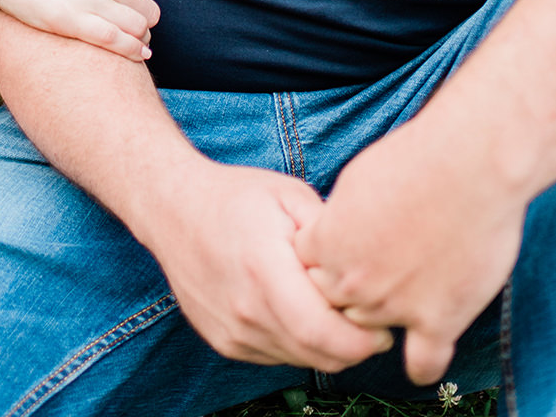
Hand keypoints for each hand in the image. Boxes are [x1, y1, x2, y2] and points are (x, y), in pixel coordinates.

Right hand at [0, 0, 159, 61]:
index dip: (128, 1)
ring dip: (140, 39)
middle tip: (126, 34)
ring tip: (132, 48)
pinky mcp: (75, 22)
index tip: (115, 12)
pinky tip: (139, 58)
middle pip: (148, 8)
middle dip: (141, 23)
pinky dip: (135, 51)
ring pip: (141, 27)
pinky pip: (121, 41)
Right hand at [140, 160, 392, 371]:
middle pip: (318, 355)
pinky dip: (297, 342)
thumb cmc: (233, 197)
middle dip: (354, 348)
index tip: (383, 325)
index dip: (363, 340)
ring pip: (299, 359)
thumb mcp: (289, 195)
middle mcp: (246, 309)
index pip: (325, 333)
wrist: (172, 209)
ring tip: (333, 311)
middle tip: (370, 322)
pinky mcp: (225, 342)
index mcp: (265, 270)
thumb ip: (329, 233)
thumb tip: (367, 264)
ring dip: (326, 346)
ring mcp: (232, 332)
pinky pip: (276, 354)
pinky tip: (299, 310)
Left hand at [295, 114, 526, 383]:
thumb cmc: (414, 159)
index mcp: (328, 243)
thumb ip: (339, 221)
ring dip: (378, 321)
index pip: (305, 270)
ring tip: (395, 302)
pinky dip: (421, 365)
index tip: (340, 252)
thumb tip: (337, 234)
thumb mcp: (354, 181)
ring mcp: (395, 306)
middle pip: (332, 304)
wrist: (469, 165)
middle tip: (370, 274)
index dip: (323, 260)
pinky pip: (423, 365)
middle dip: (346, 290)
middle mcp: (354, 281)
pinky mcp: (439, 321)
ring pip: (369, 332)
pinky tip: (423, 352)